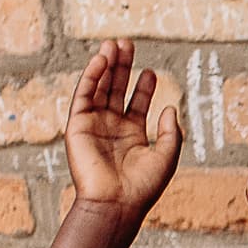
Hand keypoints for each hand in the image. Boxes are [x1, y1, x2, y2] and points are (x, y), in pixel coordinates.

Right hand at [61, 40, 183, 218]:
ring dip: (106, 66)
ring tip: (114, 45)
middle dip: (122, 67)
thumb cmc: (142, 186)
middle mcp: (112, 128)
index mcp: (133, 135)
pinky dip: (91, 76)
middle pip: (116, 89)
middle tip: (127, 44)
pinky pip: (83, 95)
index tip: (150, 71)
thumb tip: (169, 107)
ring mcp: (94, 125)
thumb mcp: (166, 156)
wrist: (116, 203)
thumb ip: (170, 131)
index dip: (144, 86)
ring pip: (99, 88)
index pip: (137, 103)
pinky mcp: (77, 125)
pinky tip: (101, 60)